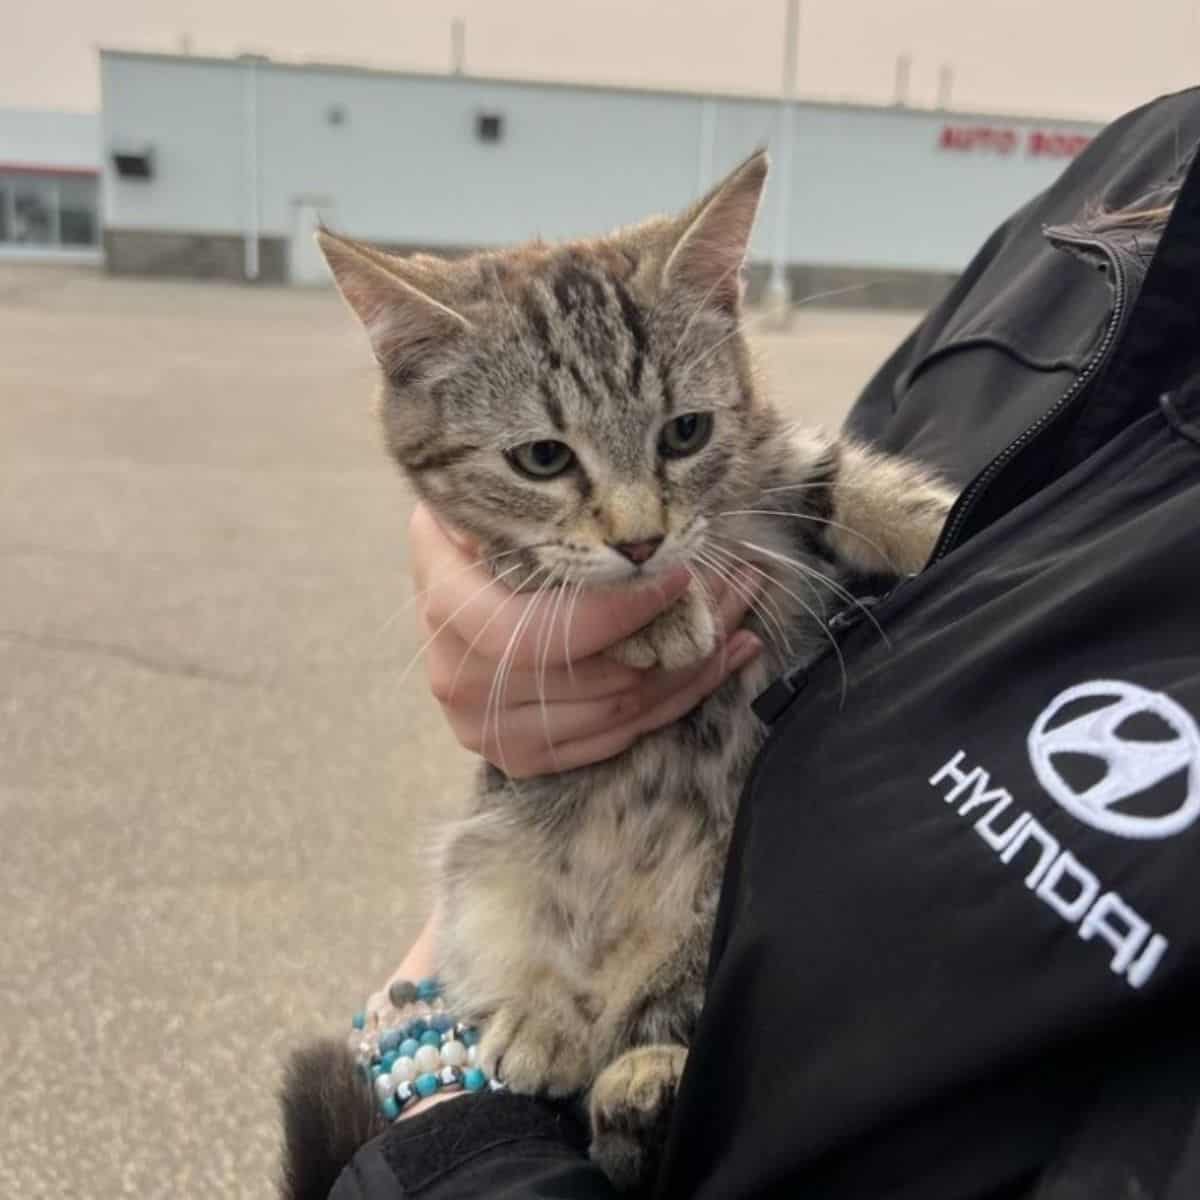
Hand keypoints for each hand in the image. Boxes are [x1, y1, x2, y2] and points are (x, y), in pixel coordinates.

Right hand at [408, 503, 761, 778]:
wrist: (454, 606)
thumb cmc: (476, 541)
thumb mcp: (480, 502)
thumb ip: (513, 498)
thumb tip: (570, 479)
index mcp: (447, 606)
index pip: (536, 634)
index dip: (617, 613)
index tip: (678, 572)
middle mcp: (458, 677)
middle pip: (595, 677)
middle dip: (679, 633)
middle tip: (738, 584)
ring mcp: (487, 727)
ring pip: (620, 709)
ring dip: (695, 663)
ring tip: (740, 610)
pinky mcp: (522, 757)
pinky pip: (619, 738)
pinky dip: (681, 698)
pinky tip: (721, 657)